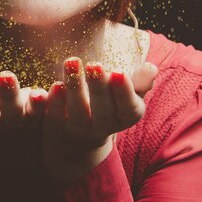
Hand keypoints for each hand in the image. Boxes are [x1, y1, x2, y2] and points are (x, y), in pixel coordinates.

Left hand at [43, 59, 157, 184]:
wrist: (79, 140)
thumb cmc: (109, 107)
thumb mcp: (128, 97)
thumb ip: (139, 83)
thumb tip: (151, 68)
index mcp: (123, 117)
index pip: (128, 109)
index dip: (124, 92)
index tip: (118, 72)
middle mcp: (101, 126)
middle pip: (102, 110)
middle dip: (99, 87)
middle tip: (94, 64)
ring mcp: (77, 128)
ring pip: (76, 111)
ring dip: (74, 87)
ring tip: (71, 61)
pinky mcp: (55, 125)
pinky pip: (53, 115)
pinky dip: (51, 102)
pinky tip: (50, 86)